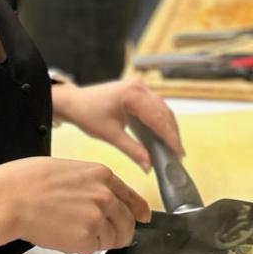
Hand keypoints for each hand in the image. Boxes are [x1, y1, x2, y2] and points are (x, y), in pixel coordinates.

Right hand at [0, 157, 149, 253]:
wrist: (10, 198)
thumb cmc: (29, 180)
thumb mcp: (69, 170)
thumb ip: (92, 184)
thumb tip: (102, 198)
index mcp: (103, 175)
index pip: (132, 197)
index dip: (138, 211)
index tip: (143, 218)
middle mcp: (106, 196)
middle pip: (127, 223)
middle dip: (118, 232)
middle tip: (100, 235)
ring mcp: (98, 218)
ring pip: (112, 239)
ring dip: (97, 240)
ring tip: (71, 230)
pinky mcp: (86, 238)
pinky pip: (92, 249)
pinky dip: (81, 247)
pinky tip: (62, 235)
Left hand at [53, 78, 183, 171]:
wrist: (74, 102)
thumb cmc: (87, 114)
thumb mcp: (110, 135)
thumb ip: (132, 150)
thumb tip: (149, 166)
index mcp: (132, 94)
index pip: (158, 118)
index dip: (170, 137)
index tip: (178, 154)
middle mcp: (139, 87)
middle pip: (164, 112)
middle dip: (172, 134)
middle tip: (178, 155)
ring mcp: (139, 87)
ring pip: (162, 109)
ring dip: (169, 128)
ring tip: (174, 148)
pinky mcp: (138, 91)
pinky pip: (155, 106)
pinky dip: (161, 121)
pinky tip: (164, 136)